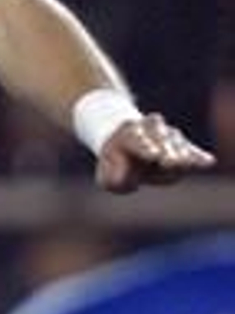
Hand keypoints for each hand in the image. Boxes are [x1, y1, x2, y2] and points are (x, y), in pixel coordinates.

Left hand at [94, 113, 215, 192]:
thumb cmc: (116, 163)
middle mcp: (150, 129)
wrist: (127, 142)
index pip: (137, 141)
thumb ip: (115, 180)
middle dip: (166, 150)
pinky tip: (207, 162)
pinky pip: (193, 150)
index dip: (146, 148)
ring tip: (185, 164)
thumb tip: (132, 184)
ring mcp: (169, 134)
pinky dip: (198, 156)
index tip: (154, 155)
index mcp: (128, 134)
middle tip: (170, 162)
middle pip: (160, 139)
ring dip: (181, 154)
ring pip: (176, 142)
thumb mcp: (107, 175)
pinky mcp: (184, 145)